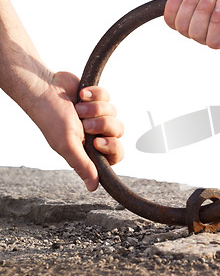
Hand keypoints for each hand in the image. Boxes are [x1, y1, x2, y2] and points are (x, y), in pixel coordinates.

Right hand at [32, 71, 123, 191]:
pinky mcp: (98, 99)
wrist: (44, 89)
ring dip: (96, 109)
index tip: (97, 142)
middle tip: (85, 124)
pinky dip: (95, 95)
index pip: (116, 155)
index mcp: (89, 149)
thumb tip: (93, 187)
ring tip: (78, 108)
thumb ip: (83, 165)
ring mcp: (97, 115)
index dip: (112, 148)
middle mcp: (95, 133)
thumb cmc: (52, 119)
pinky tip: (82, 94)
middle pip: (118, 132)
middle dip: (103, 125)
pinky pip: (107, 97)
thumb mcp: (67, 145)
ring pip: (114, 113)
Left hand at [164, 0, 219, 48]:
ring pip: (183, 27)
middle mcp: (210, 34)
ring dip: (190, 2)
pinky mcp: (175, 19)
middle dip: (203, 9)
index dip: (216, 22)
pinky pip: (170, 20)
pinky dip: (175, 3)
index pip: (217, 42)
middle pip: (198, 35)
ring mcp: (191, 28)